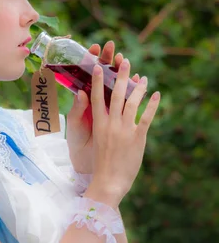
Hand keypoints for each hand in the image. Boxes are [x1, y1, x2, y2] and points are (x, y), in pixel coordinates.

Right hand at [66, 41, 139, 174]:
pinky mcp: (137, 138)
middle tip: (124, 61)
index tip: (100, 66)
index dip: (99, 80)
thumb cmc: (98, 163)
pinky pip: (146, 117)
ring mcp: (124, 130)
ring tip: (143, 77)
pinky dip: (152, 105)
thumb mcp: (92, 140)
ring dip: (138, 87)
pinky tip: (156, 94)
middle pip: (116, 95)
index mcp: (98, 124)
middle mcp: (110, 124)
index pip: (97, 97)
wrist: (108, 181)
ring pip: (132, 103)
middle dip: (120, 76)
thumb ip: (94, 120)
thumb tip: (87, 104)